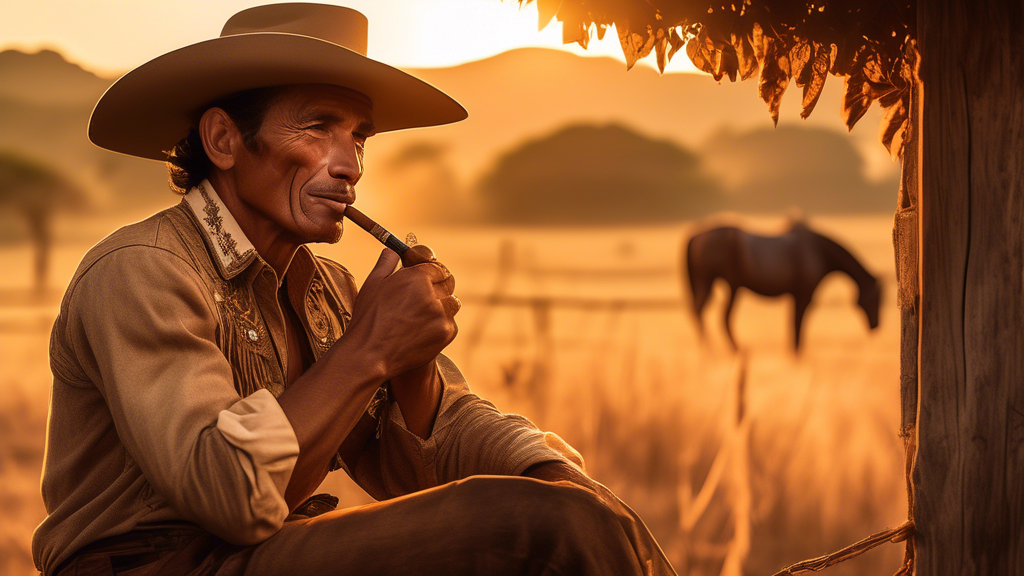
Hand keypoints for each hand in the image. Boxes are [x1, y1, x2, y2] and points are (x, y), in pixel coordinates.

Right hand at [345, 246, 459, 379]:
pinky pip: (450, 323)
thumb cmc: (368, 319)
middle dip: (437, 288)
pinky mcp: (446, 332)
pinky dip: (439, 326)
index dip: (430, 273)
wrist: (369, 355)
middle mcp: (433, 293)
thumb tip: (393, 250)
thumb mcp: (373, 284)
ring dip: (440, 307)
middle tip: (421, 300)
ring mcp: (442, 314)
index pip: (437, 267)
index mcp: (417, 277)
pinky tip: (420, 332)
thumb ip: (387, 262)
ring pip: (450, 303)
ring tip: (418, 318)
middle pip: (447, 283)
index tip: (425, 279)